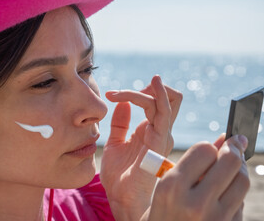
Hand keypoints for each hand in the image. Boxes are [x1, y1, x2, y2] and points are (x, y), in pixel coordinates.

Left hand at [100, 75, 181, 219]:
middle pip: (169, 97)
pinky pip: (165, 111)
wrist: (121, 198)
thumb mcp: (115, 143)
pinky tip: (151, 84)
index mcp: (149, 130)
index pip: (154, 101)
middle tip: (122, 93)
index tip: (111, 95)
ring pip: (166, 99)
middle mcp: (159, 130)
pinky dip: (159, 94)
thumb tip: (121, 103)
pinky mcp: (160, 139)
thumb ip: (120, 123)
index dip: (135, 92)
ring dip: (146, 89)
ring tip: (120, 94)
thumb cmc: (119, 175)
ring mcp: (162, 134)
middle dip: (149, 88)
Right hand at [148, 135, 249, 220]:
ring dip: (239, 170)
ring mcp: (214, 219)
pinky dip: (236, 193)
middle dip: (234, 150)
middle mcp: (195, 202)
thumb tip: (224, 139)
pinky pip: (241, 203)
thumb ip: (194, 164)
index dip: (211, 146)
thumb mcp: (166, 187)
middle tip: (235, 145)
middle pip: (229, 162)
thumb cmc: (161, 214)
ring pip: (241, 181)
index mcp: (172, 187)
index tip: (214, 147)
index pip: (204, 150)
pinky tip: (225, 193)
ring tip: (230, 169)